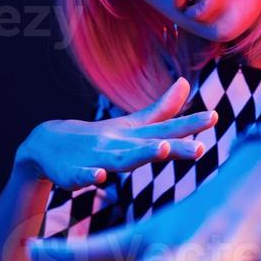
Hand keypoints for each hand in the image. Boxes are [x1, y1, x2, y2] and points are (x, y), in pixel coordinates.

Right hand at [15, 77, 217, 189]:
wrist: (47, 144)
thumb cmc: (99, 137)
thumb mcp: (131, 125)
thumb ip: (162, 110)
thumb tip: (186, 83)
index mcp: (134, 135)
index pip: (166, 128)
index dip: (190, 124)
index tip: (214, 117)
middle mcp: (119, 144)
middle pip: (150, 145)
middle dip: (176, 146)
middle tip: (200, 148)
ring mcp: (96, 157)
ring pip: (120, 158)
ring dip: (140, 155)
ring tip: (161, 150)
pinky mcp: (74, 172)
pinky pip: (83, 176)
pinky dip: (90, 176)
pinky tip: (99, 177)